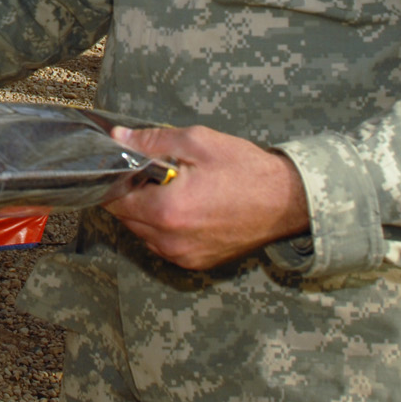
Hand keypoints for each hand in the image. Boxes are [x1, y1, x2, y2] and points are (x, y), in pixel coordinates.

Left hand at [101, 125, 310, 269]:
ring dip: (146, 211)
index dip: (112, 178)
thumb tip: (117, 139)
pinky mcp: (195, 263)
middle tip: (151, 172)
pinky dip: (163, 226)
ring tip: (171, 188)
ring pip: (142, 232)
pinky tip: (184, 206)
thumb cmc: (245, 170)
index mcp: (166, 211)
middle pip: (125, 217)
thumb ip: (151, 141)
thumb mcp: (197, 142)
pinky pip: (162, 244)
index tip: (121, 164)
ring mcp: (182, 255)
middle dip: (130, 194)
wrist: (288, 201)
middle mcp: (169, 240)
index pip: (113, 199)